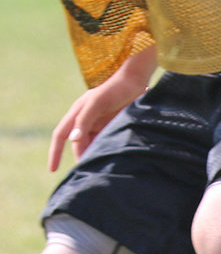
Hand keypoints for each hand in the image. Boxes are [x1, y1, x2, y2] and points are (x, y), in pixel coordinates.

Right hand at [47, 45, 156, 170]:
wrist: (135, 81)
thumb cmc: (114, 89)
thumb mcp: (97, 103)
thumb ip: (84, 120)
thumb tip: (73, 140)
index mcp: (76, 114)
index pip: (60, 135)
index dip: (55, 152)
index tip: (52, 169)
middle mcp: (85, 121)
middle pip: (78, 145)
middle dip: (81, 157)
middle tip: (89, 172)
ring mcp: (99, 125)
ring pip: (92, 145)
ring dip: (94, 155)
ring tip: (101, 168)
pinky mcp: (111, 127)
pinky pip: (104, 143)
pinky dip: (105, 151)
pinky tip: (111, 159)